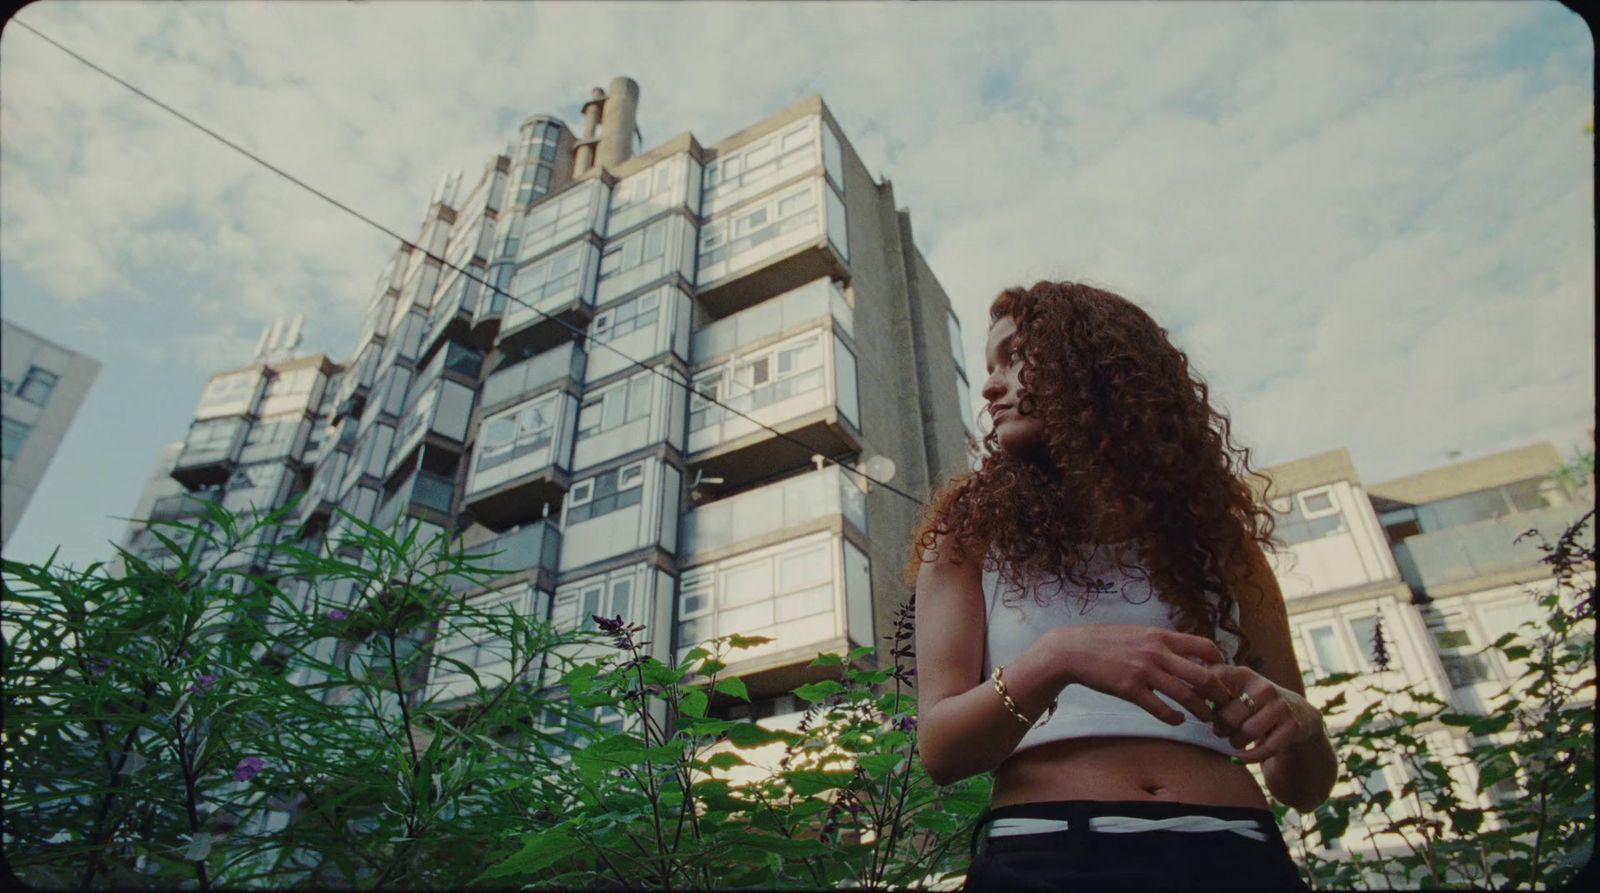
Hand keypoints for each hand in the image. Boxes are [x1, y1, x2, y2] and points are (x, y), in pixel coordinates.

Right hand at [1053, 625, 1234, 725]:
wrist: (1074, 649)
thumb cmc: (1107, 641)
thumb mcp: (1139, 632)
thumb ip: (1162, 641)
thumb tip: (1186, 652)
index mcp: (1161, 636)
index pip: (1205, 646)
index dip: (1220, 662)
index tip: (1222, 675)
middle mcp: (1157, 652)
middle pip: (1203, 675)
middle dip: (1219, 693)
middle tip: (1223, 703)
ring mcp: (1144, 671)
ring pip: (1186, 695)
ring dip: (1201, 710)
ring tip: (1205, 717)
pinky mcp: (1130, 689)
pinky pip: (1161, 709)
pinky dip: (1174, 718)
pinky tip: (1178, 720)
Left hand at [1207, 665, 1323, 763]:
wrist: (1298, 712)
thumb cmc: (1255, 702)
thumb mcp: (1236, 689)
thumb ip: (1212, 689)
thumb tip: (1184, 695)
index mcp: (1244, 674)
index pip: (1215, 680)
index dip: (1202, 698)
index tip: (1201, 710)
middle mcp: (1264, 687)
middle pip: (1229, 715)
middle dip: (1221, 728)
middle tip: (1220, 731)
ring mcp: (1280, 706)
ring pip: (1247, 732)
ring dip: (1235, 742)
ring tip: (1234, 740)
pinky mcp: (1293, 726)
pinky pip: (1266, 748)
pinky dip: (1249, 757)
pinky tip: (1240, 757)